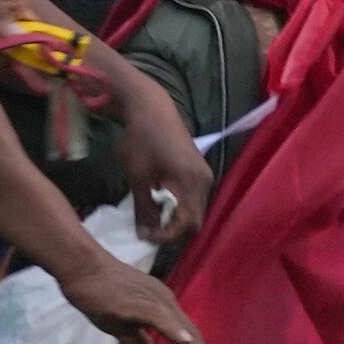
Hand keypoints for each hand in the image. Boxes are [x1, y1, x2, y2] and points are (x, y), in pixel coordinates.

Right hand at [59, 258, 212, 343]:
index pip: (188, 336)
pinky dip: (172, 329)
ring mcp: (153, 300)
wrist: (82, 268)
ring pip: (179, 328)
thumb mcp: (122, 328)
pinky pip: (159, 316)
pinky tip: (183, 342)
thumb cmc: (101, 294)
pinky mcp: (138, 300)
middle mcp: (166, 302)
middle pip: (191, 334)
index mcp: (164, 308)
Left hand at [114, 80, 210, 252]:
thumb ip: (143, 209)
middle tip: (150, 231)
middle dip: (174, 230)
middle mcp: (205, 180)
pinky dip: (180, 205)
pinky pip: (195, 196)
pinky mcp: (199, 168)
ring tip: (154, 218)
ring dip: (177, 218)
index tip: (146, 236)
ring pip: (196, 208)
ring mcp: (205, 173)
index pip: (187, 224)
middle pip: (196, 219)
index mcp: (191, 183)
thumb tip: (145, 234)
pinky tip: (161, 202)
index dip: (167, 236)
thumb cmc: (141, 140)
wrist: (150, 108)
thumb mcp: (137, 177)